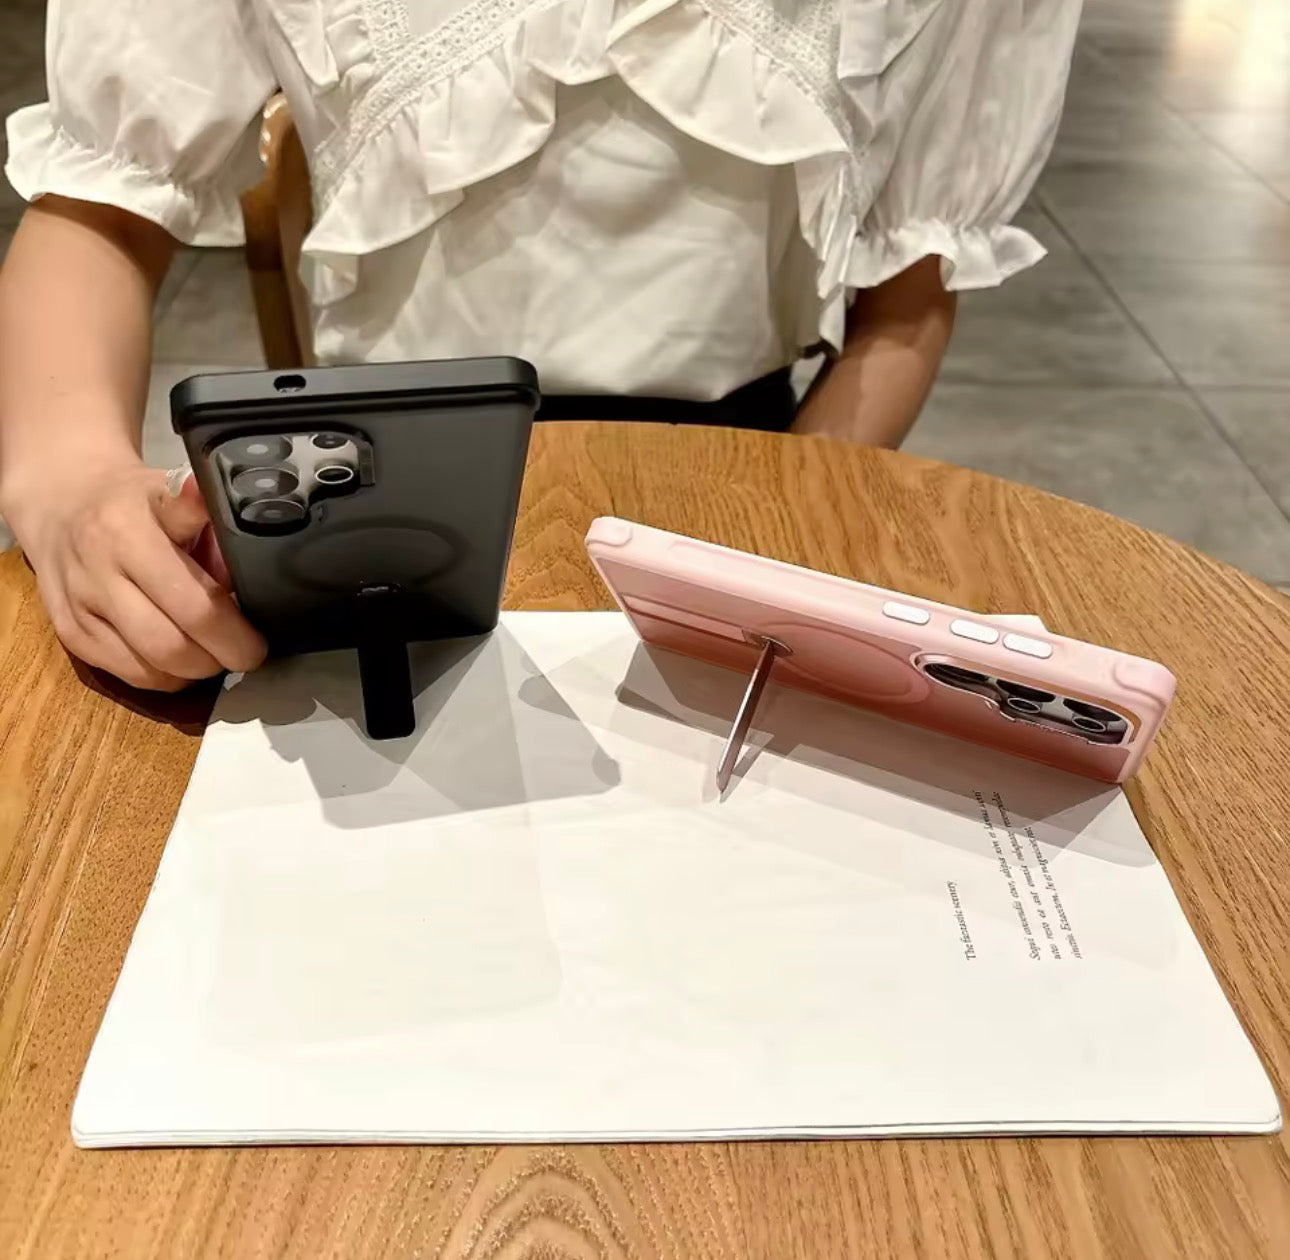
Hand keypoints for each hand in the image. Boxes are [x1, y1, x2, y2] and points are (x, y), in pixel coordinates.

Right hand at [9, 458, 265, 690]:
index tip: (259, 638)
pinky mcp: (70, 634)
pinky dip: (167, 676)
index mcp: (132, 531)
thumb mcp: (171, 493)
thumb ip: (210, 529)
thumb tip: (247, 571)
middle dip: (224, 655)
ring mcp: (80, 607)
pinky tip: (182, 659)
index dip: (234, 628)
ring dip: (197, 670)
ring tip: (217, 654)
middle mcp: (99, 571)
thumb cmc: (130, 502)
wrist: (57, 505)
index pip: (194, 599)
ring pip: (154, 666)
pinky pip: (131, 674)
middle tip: (248, 652)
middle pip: (176, 641)